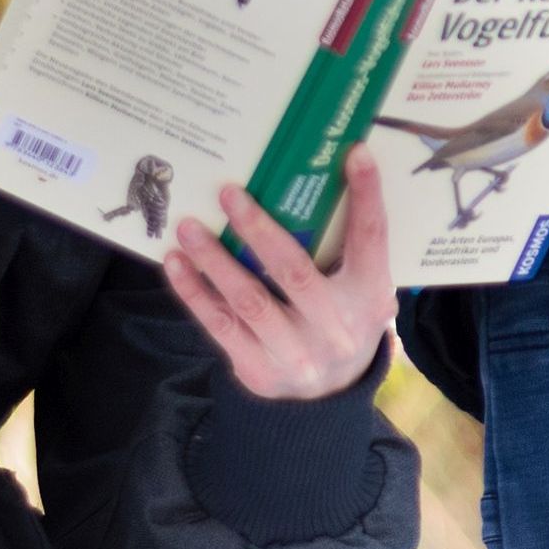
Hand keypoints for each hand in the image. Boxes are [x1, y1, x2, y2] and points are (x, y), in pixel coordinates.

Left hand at [161, 147, 396, 399]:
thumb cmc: (339, 318)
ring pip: (249, 300)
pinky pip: (220, 325)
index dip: (366, 194)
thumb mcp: (359, 287)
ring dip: (214, 260)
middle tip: (227, 193)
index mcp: (369, 296)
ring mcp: (297, 353)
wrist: (329, 397)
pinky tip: (176, 264)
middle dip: (258, 229)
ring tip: (188, 227)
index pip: (371, 239)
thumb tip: (310, 177)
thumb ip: (344, 246)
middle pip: (294, 271)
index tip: (354, 152)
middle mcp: (337, 327)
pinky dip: (195, 293)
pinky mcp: (260, 370)